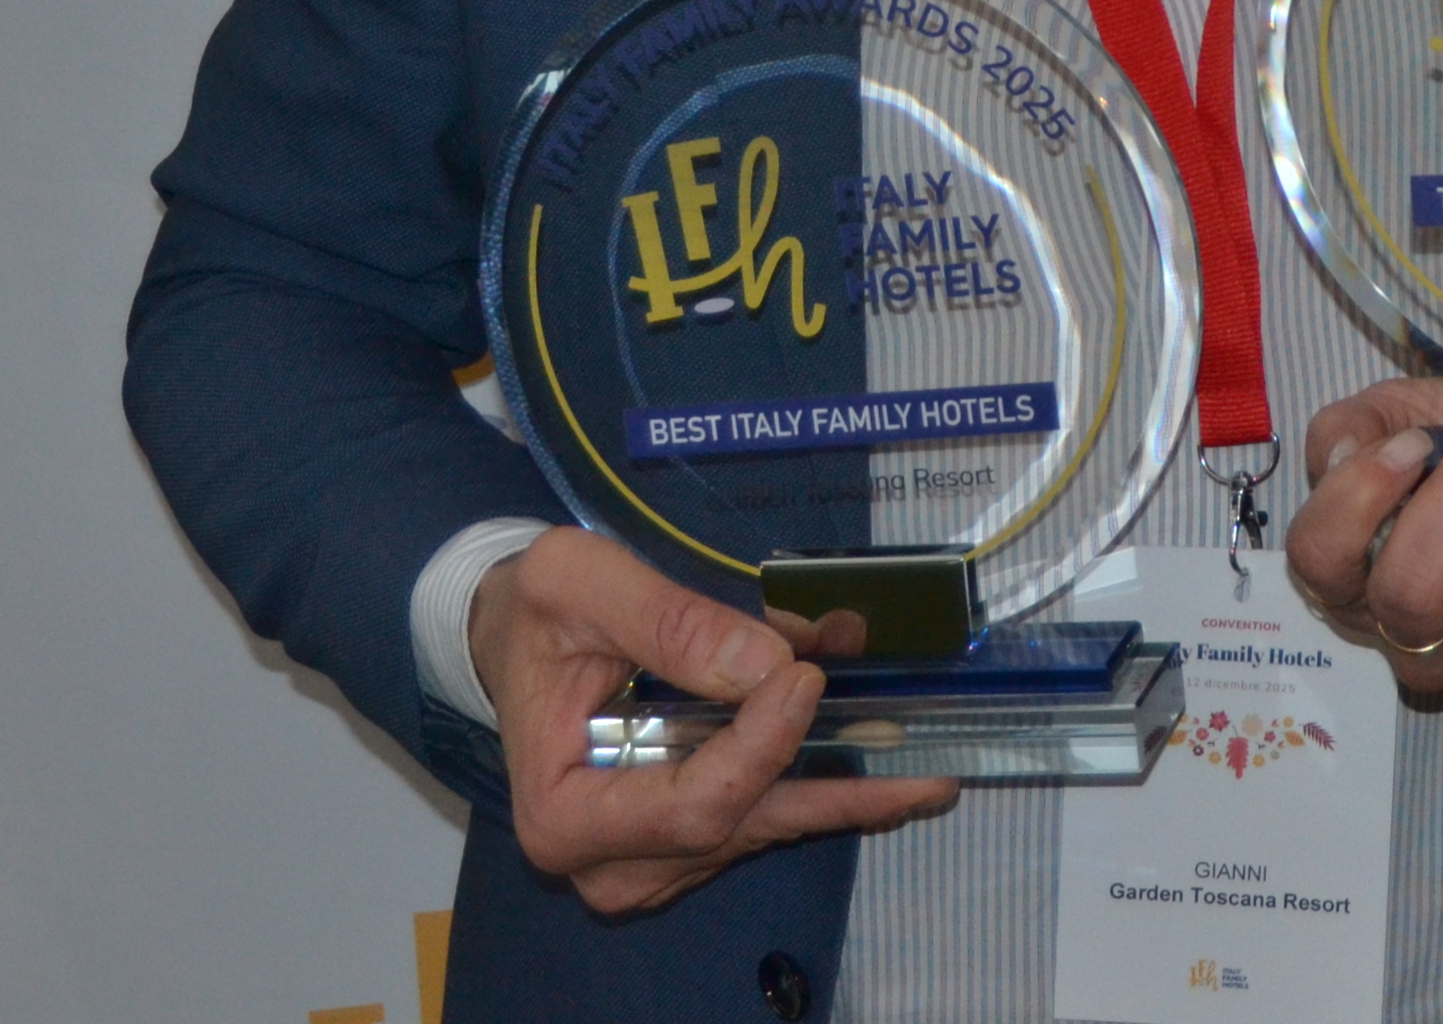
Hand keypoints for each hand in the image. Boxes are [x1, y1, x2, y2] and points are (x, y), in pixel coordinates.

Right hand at [469, 527, 950, 915]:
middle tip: (919, 762)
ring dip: (841, 793)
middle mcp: (608, 860)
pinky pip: (763, 819)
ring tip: (926, 774)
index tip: (805, 676)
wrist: (517, 636)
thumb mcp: (580, 583)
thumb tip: (765, 663)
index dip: (760, 748)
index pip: (691, 805)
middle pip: (737, 828)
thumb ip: (667, 621)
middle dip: (827, 787)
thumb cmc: (537, 610)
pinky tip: (892, 781)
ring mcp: (650, 859)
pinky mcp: (685, 839)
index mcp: (564, 814)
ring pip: (762, 830)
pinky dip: (823, 790)